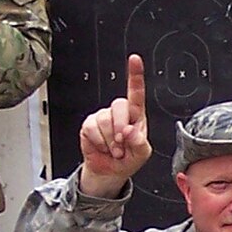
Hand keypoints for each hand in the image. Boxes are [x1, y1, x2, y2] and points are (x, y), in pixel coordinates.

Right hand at [78, 54, 152, 196]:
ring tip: (114, 150)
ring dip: (110, 141)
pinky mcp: (89, 125)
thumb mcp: (142, 154)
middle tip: (122, 145)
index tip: (134, 60)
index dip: (135, 75)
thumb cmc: (128, 159)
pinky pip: (92, 129)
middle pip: (118, 106)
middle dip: (120, 127)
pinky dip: (99, 142)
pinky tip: (103, 147)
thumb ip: (140, 143)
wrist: (110, 172)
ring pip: (104, 121)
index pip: (136, 92)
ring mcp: (103, 117)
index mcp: (135, 115)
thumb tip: (130, 132)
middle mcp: (119, 113)